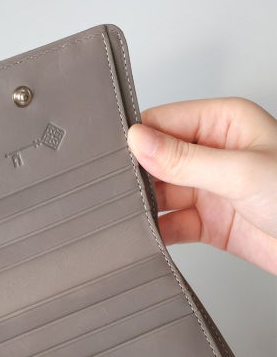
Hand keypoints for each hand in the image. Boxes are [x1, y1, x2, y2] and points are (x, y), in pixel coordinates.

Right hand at [127, 97, 276, 274]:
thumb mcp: (240, 171)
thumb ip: (185, 159)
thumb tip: (139, 140)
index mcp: (223, 124)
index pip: (164, 122)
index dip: (138, 138)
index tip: (117, 156)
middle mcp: (213, 154)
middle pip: (158, 160)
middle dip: (140, 176)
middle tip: (119, 191)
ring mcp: (209, 189)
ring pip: (162, 193)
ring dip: (146, 205)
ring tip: (129, 215)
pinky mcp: (209, 222)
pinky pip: (172, 223)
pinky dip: (158, 230)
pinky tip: (148, 234)